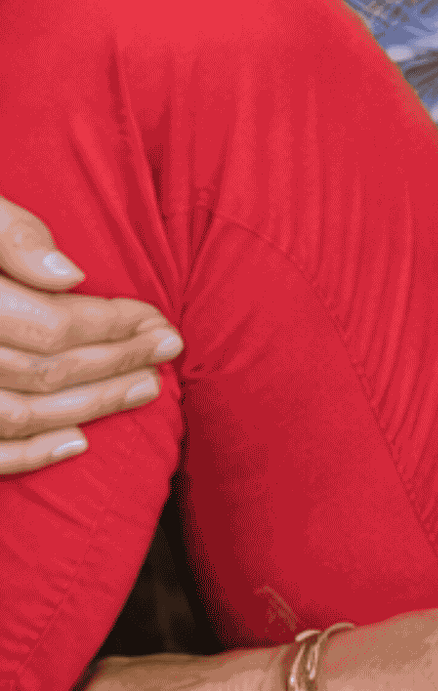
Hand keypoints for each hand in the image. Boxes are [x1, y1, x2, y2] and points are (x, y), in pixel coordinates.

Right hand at [0, 193, 180, 477]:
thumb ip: (11, 235)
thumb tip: (72, 276)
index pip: (50, 324)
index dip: (113, 325)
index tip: (160, 320)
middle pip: (43, 372)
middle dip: (116, 364)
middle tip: (168, 351)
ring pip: (18, 414)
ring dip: (89, 408)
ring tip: (144, 390)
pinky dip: (29, 455)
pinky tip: (78, 444)